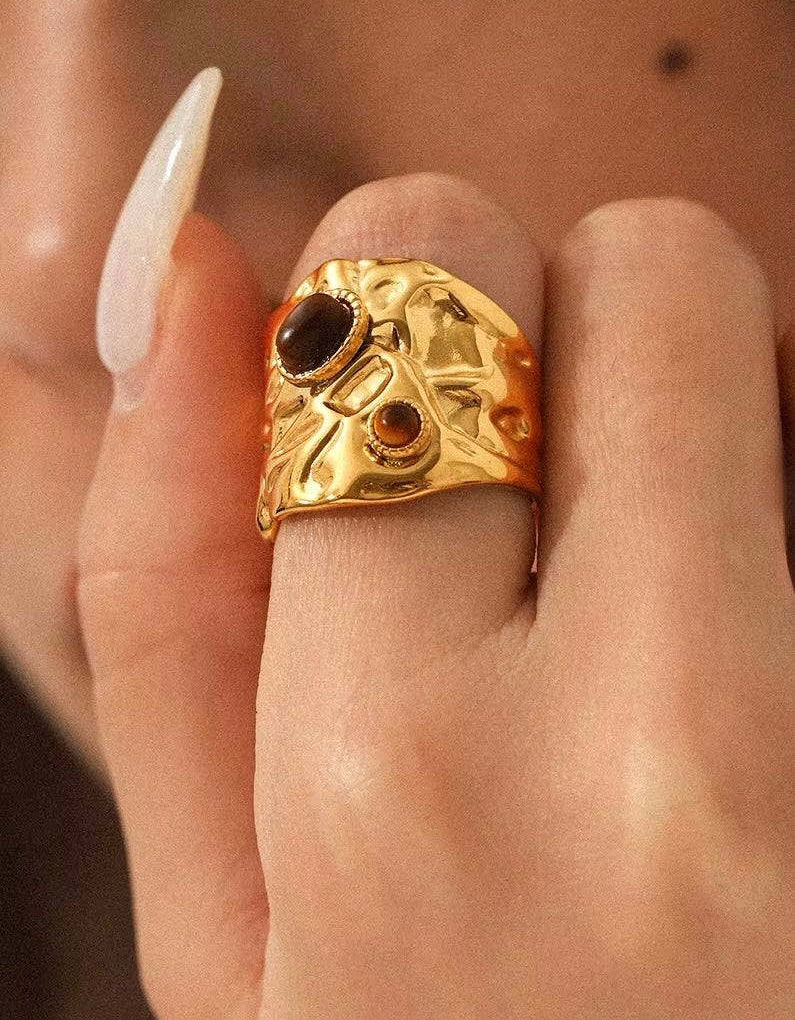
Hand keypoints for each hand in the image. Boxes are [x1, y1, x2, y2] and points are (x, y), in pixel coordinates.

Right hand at [76, 168, 794, 1017]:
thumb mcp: (220, 917)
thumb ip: (167, 569)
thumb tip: (184, 268)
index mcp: (401, 774)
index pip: (415, 265)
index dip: (401, 291)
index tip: (405, 400)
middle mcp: (674, 747)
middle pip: (653, 263)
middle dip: (577, 335)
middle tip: (554, 507)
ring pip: (794, 352)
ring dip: (711, 431)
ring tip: (665, 617)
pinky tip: (755, 672)